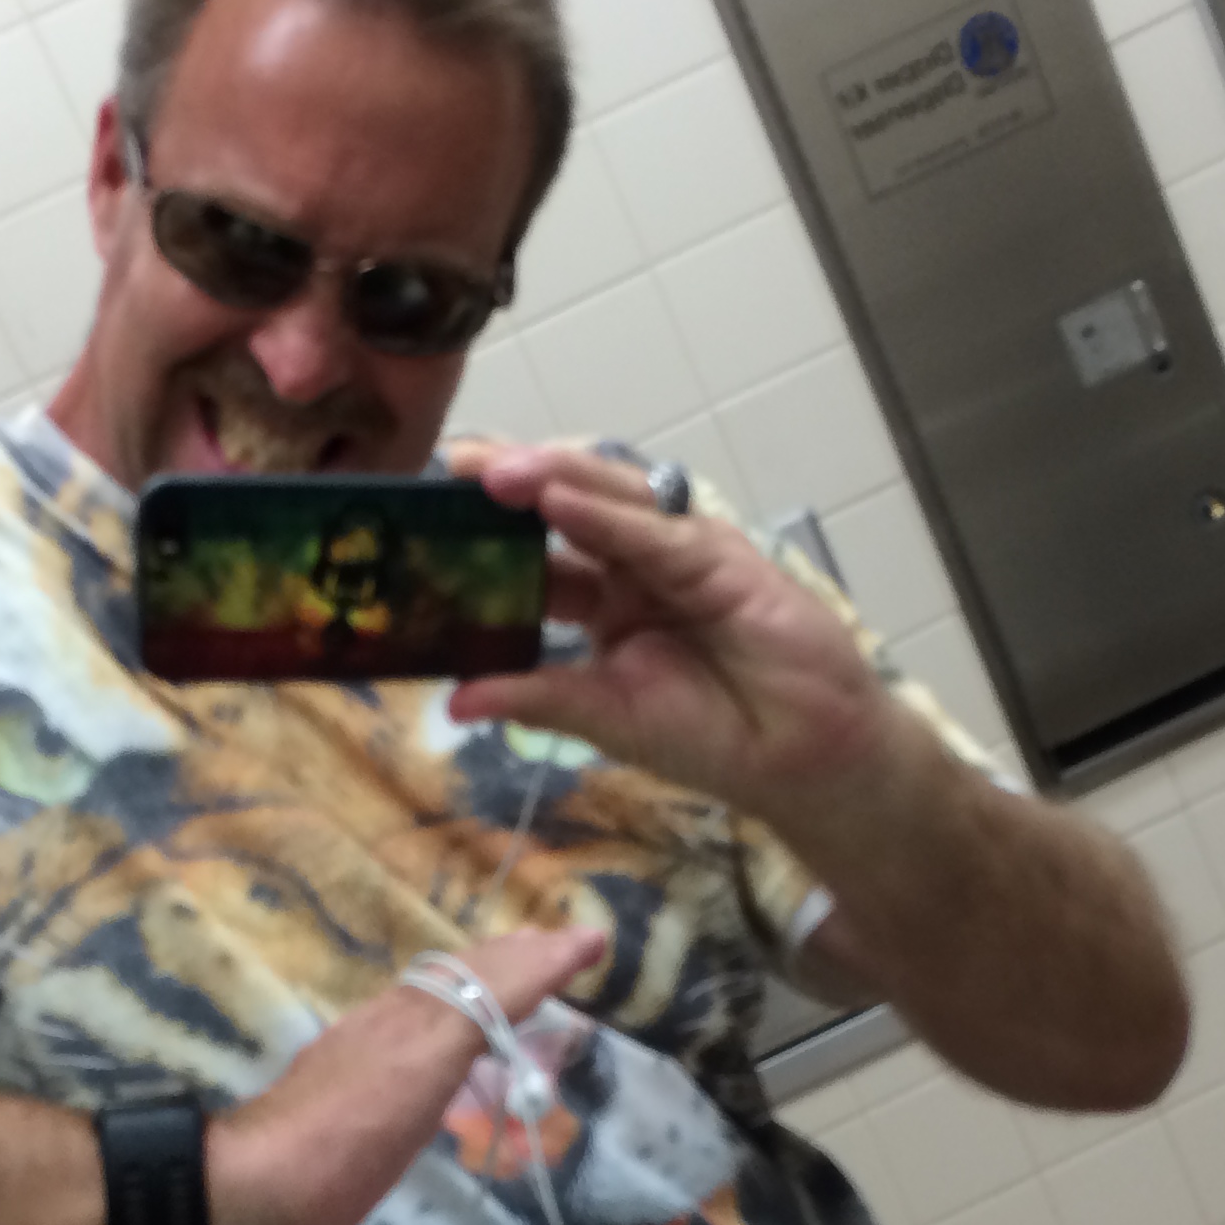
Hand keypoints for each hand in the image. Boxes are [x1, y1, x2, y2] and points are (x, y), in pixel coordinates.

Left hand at [205, 925, 605, 1224]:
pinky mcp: (358, 1086)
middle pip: (467, 975)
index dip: (547, 958)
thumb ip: (472, 1014)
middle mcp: (397, 1021)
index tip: (595, 940)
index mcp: (419, 1016)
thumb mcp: (419, 1071)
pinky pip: (424, 1031)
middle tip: (565, 945)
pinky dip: (462, 1018)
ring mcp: (372, 1050)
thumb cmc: (345, 1141)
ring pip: (444, 999)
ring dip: (492, 981)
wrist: (256, 1187)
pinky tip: (459, 1040)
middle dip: (521, 956)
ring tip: (526, 975)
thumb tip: (529, 957)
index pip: (496, 973)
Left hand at [440, 440, 899, 817]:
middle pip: (564, 506)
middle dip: (509, 483)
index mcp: (604, 599)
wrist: (799, 759)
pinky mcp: (721, 558)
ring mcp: (678, 554)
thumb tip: (454, 700)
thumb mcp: (605, 718)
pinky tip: (559, 499)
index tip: (425, 516)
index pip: (536, 553)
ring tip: (491, 470)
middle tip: (447, 465)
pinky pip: (654, 533)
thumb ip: (536, 698)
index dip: (486, 533)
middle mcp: (636, 564)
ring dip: (551, 479)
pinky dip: (607, 515)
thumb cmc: (711, 736)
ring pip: (607, 499)